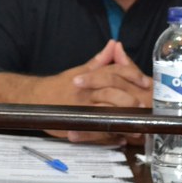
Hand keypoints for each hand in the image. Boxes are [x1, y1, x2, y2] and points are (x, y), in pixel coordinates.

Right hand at [32, 40, 149, 144]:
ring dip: (121, 119)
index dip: (131, 75)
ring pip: (104, 113)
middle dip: (128, 99)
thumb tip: (114, 44)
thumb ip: (100, 60)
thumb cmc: (60, 85)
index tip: (145, 82)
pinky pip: (96, 133)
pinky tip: (121, 138)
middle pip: (110, 94)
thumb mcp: (80, 70)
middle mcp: (86, 93)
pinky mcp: (77, 126)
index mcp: (89, 78)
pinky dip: (110, 137)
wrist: (36, 99)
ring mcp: (81, 110)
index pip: (113, 73)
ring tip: (136, 124)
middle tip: (143, 104)